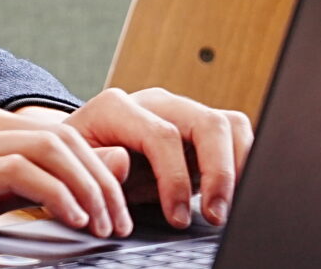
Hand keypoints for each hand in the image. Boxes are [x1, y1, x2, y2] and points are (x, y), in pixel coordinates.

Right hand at [0, 101, 135, 250]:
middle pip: (65, 137)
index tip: (112, 213)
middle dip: (103, 180)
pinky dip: (58, 195)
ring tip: (103, 228)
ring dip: (90, 188)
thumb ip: (26, 184)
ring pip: (53, 148)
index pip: (60, 133)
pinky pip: (24, 171)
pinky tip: (72, 222)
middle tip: (119, 224)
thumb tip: (81, 181)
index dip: (97, 169)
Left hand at [21, 88, 253, 229]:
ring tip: (229, 205)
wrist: (82, 151)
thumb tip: (122, 160)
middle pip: (207, 123)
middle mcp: (157, 104)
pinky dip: (243, 163)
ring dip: (238, 166)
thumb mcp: (76, 164)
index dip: (175, 179)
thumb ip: (96, 163)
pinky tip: (234, 193)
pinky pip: (236, 136)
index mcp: (121, 107)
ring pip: (230, 124)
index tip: (177, 217)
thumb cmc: (80, 160)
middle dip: (219, 173)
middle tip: (215, 214)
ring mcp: (182, 114)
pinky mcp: (200, 131)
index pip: (163, 135)